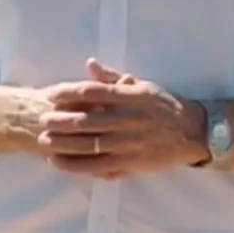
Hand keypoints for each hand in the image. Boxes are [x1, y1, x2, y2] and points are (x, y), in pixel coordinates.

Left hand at [37, 60, 207, 179]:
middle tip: (42, 120)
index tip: (51, 95)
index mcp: (132, 97)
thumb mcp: (142, 86)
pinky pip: (98, 168)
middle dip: (61, 122)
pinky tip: (59, 162)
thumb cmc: (163, 106)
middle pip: (88, 122)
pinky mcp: (130, 164)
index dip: (69, 93)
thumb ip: (113, 78)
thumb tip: (89, 64)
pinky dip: (76, 166)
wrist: (191, 133)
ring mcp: (129, 145)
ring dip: (64, 145)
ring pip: (90, 146)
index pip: (94, 93)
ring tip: (45, 141)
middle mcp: (130, 121)